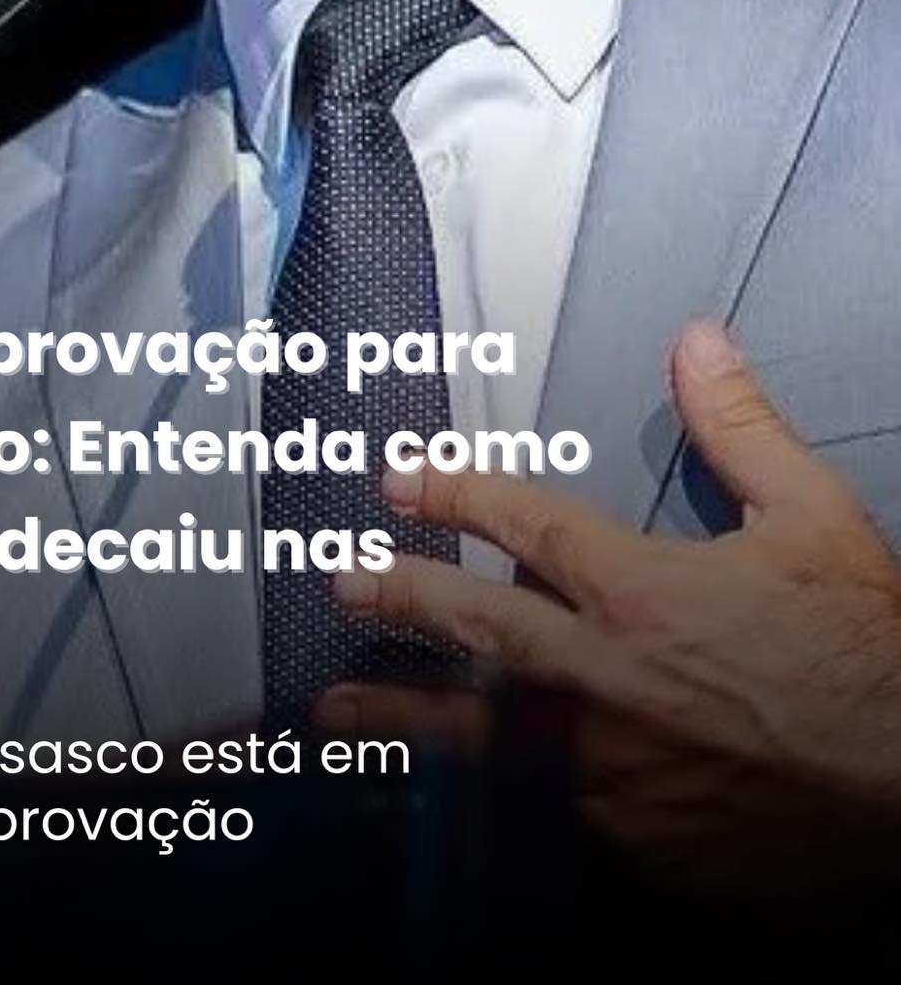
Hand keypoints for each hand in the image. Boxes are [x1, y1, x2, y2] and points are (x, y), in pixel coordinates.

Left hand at [316, 318, 900, 886]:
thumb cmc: (870, 655)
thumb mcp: (816, 521)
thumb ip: (742, 429)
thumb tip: (697, 342)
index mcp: (641, 589)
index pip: (523, 525)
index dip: (453, 493)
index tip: (399, 478)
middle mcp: (606, 674)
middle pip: (476, 627)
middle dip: (401, 598)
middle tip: (339, 582)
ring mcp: (610, 765)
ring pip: (481, 733)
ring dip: (405, 715)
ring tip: (336, 710)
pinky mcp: (633, 840)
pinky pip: (537, 815)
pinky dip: (483, 803)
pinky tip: (440, 806)